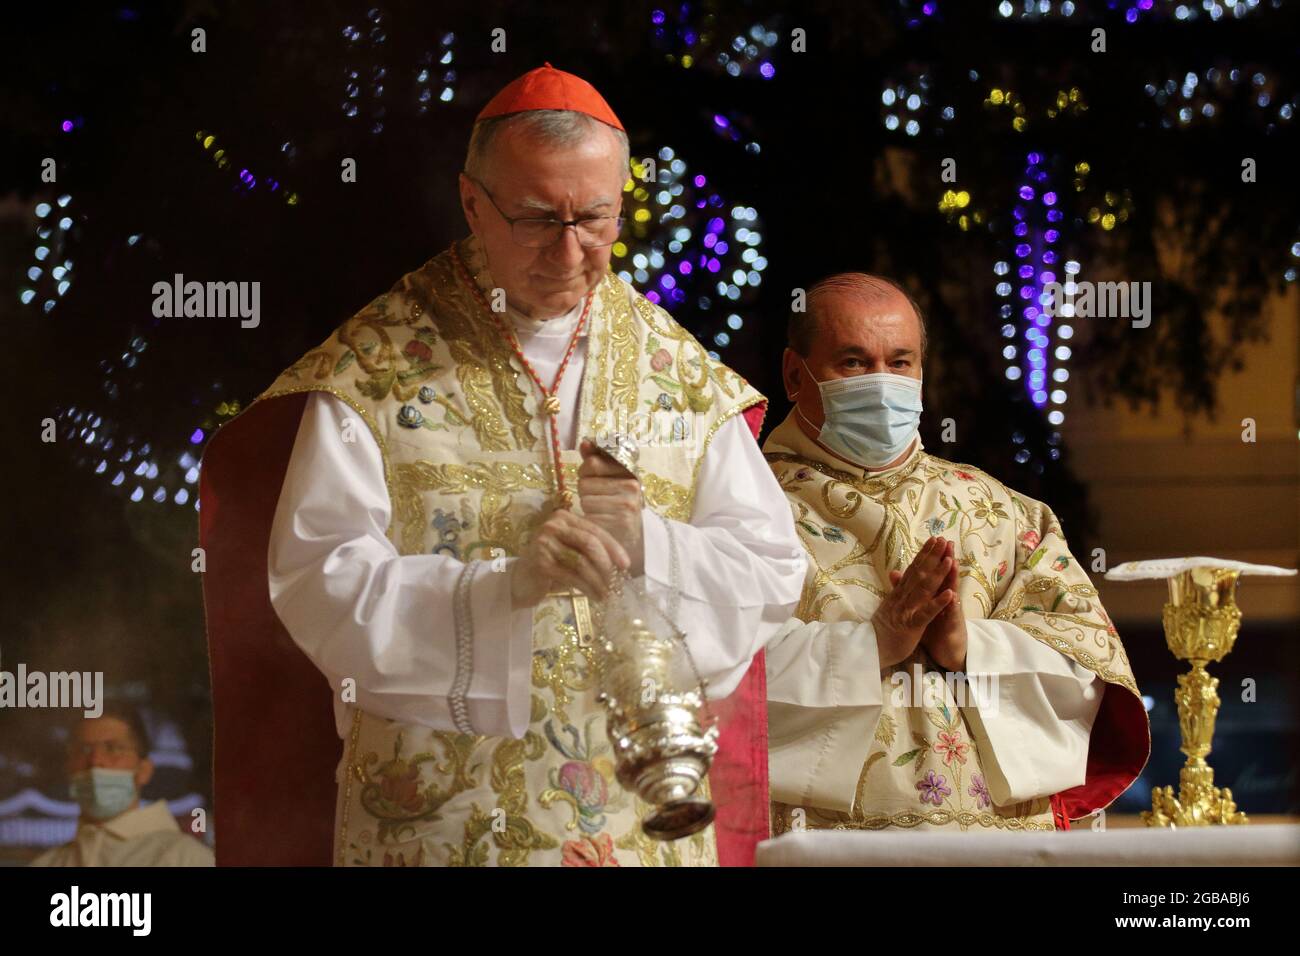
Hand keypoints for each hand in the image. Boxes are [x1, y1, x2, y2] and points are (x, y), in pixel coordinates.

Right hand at [510, 508, 630, 607]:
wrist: (520, 581)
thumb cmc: (551, 567)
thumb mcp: (572, 552)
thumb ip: (591, 550)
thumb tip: (622, 563)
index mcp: (564, 517)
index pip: (595, 530)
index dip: (613, 547)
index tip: (626, 564)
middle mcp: (552, 525)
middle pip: (589, 543)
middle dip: (607, 564)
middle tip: (617, 582)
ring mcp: (544, 542)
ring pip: (582, 561)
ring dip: (598, 580)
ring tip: (607, 594)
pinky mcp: (540, 562)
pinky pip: (572, 576)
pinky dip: (586, 588)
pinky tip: (594, 596)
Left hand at [576, 439, 644, 574]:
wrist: (636, 543)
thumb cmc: (620, 509)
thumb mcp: (613, 482)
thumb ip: (597, 461)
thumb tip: (585, 442)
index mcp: (630, 473)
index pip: (592, 464)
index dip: (587, 474)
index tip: (595, 482)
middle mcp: (631, 486)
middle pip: (585, 482)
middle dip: (586, 493)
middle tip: (599, 502)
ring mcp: (626, 505)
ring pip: (584, 500)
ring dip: (587, 509)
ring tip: (601, 514)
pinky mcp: (618, 524)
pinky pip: (588, 517)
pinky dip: (589, 523)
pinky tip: (601, 525)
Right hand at [873, 536, 955, 668]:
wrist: (871, 649)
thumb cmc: (882, 629)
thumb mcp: (888, 604)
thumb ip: (895, 588)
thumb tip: (895, 572)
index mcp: (899, 592)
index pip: (913, 569)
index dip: (924, 554)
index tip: (934, 540)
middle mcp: (902, 597)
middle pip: (919, 573)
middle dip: (932, 556)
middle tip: (943, 540)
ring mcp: (906, 610)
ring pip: (924, 589)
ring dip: (938, 574)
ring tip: (949, 560)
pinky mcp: (911, 625)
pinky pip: (926, 613)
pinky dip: (938, 603)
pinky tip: (949, 594)